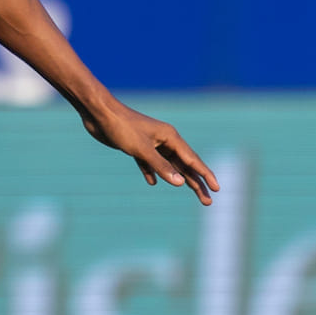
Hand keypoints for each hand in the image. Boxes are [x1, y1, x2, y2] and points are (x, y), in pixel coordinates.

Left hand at [81, 99, 218, 204]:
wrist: (98, 113)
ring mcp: (149, 143)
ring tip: (191, 192)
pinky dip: (151, 172)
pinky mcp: (135, 146)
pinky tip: (152, 182)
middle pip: (184, 165)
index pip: (192, 160)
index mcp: (170, 137)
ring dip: (178, 179)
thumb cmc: (121, 127)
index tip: (217, 189)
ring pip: (168, 164)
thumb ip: (161, 166)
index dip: (205, 175)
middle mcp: (163, 140)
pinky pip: (148, 162)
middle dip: (196, 183)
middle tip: (207, 201)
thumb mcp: (142, 149)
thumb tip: (180, 183)